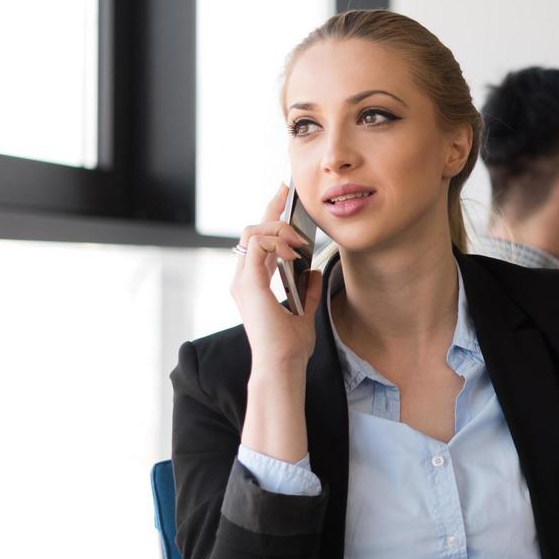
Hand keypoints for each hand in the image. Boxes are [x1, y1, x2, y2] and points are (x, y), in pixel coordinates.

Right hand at [232, 184, 323, 371]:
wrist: (283, 364)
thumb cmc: (290, 345)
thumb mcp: (305, 311)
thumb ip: (308, 290)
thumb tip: (315, 272)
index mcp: (253, 283)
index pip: (258, 241)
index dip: (270, 215)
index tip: (284, 195)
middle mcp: (243, 278)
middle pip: (252, 229)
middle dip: (272, 208)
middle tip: (290, 194)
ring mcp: (243, 280)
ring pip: (252, 231)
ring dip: (279, 228)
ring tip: (299, 240)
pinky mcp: (249, 284)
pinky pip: (257, 244)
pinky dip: (277, 240)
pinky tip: (294, 250)